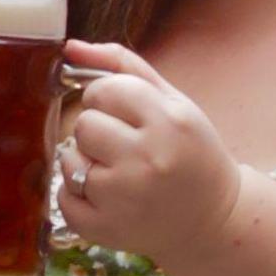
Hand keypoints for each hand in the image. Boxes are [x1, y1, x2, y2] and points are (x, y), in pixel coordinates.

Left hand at [56, 40, 242, 266]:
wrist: (212, 220)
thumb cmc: (191, 153)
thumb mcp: (174, 103)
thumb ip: (124, 67)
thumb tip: (71, 48)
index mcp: (170, 122)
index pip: (105, 90)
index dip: (106, 98)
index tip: (122, 113)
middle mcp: (148, 159)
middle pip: (84, 124)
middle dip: (97, 131)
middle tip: (123, 146)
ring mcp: (124, 197)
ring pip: (68, 159)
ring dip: (85, 162)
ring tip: (118, 172)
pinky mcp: (105, 228)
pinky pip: (62, 197)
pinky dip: (77, 195)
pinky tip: (108, 197)